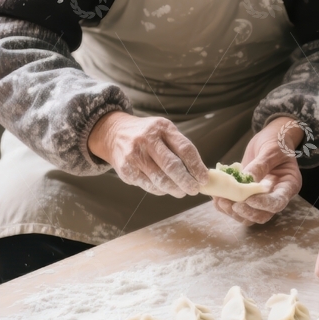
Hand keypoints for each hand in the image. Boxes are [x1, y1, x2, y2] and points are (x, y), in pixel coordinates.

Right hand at [87, 111, 208, 196]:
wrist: (114, 133)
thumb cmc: (148, 135)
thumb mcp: (164, 131)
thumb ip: (180, 147)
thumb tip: (200, 173)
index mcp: (162, 127)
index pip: (185, 149)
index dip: (197, 167)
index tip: (204, 179)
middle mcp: (147, 140)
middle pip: (172, 166)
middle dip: (187, 182)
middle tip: (194, 189)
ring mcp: (134, 155)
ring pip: (160, 179)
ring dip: (175, 189)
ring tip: (182, 192)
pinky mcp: (126, 170)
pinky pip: (148, 185)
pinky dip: (160, 190)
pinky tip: (166, 189)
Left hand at [211, 116, 302, 224]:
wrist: (271, 138)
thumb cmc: (277, 141)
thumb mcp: (271, 150)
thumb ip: (260, 165)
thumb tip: (247, 179)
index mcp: (288, 186)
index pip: (277, 202)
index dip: (263, 204)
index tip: (248, 200)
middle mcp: (276, 195)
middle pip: (262, 215)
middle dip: (246, 212)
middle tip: (231, 204)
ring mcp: (261, 197)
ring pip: (248, 216)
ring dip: (234, 212)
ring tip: (220, 200)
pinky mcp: (247, 195)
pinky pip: (237, 207)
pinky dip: (226, 206)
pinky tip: (217, 197)